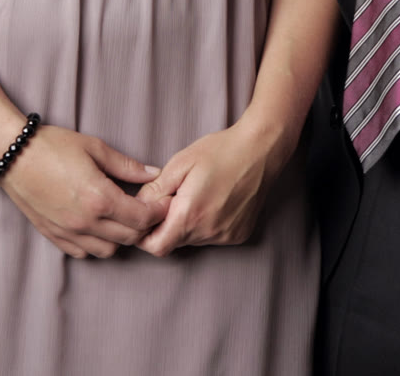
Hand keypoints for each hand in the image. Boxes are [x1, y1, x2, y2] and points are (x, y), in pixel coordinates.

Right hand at [0, 126, 165, 258]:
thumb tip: (153, 173)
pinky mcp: (54, 236)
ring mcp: (69, 232)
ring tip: (120, 218)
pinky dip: (96, 244)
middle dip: (144, 225)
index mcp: (99, 197)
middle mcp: (86, 221)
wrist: (11, 155)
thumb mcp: (94, 147)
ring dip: (120, 238)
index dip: (158, 212)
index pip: (142, 218)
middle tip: (147, 210)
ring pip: (109, 250)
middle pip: (130, 237)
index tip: (164, 203)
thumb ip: (126, 166)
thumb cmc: (51, 146)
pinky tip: (97, 226)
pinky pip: (84, 252)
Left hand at [131, 120, 285, 255]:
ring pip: (193, 240)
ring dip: (185, 225)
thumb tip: (138, 206)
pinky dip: (204, 225)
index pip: (156, 247)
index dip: (144, 236)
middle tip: (169, 199)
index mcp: (190, 215)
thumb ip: (155, 190)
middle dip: (164, 226)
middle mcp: (208, 232)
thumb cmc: (220, 151)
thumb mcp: (180, 163)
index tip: (145, 217)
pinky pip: (212, 237)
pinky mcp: (238, 235)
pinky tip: (211, 201)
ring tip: (193, 196)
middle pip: (174, 243)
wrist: (261, 151)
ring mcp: (226, 236)